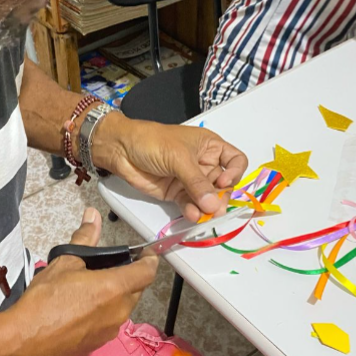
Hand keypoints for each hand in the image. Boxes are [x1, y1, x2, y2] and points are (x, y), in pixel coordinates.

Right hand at [11, 208, 157, 355]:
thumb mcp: (64, 262)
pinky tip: (82, 308)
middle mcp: (119, 311)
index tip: (144, 253)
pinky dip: (104, 312)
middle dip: (130, 277)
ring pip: (123, 307)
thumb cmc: (45, 298)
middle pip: (137, 290)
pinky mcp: (98, 344)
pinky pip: (109, 323)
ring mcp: (110, 331)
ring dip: (116, 295)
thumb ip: (84, 238)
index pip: (147, 272)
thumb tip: (93, 215)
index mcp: (115, 288)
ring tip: (92, 287)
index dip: (149, 259)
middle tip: (110, 267)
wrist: (25, 341)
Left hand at [93, 115, 248, 221]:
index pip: (235, 160)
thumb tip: (213, 203)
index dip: (235, 173)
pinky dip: (193, 211)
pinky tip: (192, 214)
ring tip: (203, 215)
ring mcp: (190, 179)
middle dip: (221, 197)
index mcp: (209, 146)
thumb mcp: (178, 157)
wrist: (121, 149)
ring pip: (208, 198)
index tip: (225, 181)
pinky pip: (191, 205)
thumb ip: (196, 181)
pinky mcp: (176, 192)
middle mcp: (203, 163)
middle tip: (216, 208)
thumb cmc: (150, 140)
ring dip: (207, 208)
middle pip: (223, 184)